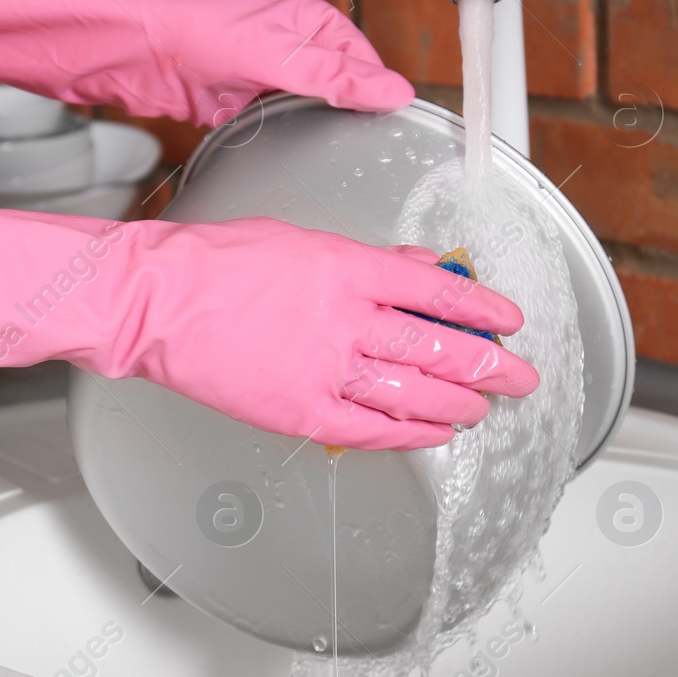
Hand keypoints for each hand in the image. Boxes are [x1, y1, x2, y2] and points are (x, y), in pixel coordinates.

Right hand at [105, 218, 539, 448]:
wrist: (158, 300)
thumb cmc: (219, 264)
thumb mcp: (306, 242)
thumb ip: (370, 262)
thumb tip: (419, 269)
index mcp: (348, 268)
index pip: (437, 290)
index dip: (481, 308)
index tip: (508, 320)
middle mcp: (345, 319)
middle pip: (437, 347)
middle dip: (488, 366)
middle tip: (519, 376)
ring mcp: (323, 368)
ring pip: (411, 392)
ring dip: (456, 403)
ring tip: (482, 408)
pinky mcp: (299, 410)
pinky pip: (370, 429)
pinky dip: (409, 434)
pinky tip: (434, 434)